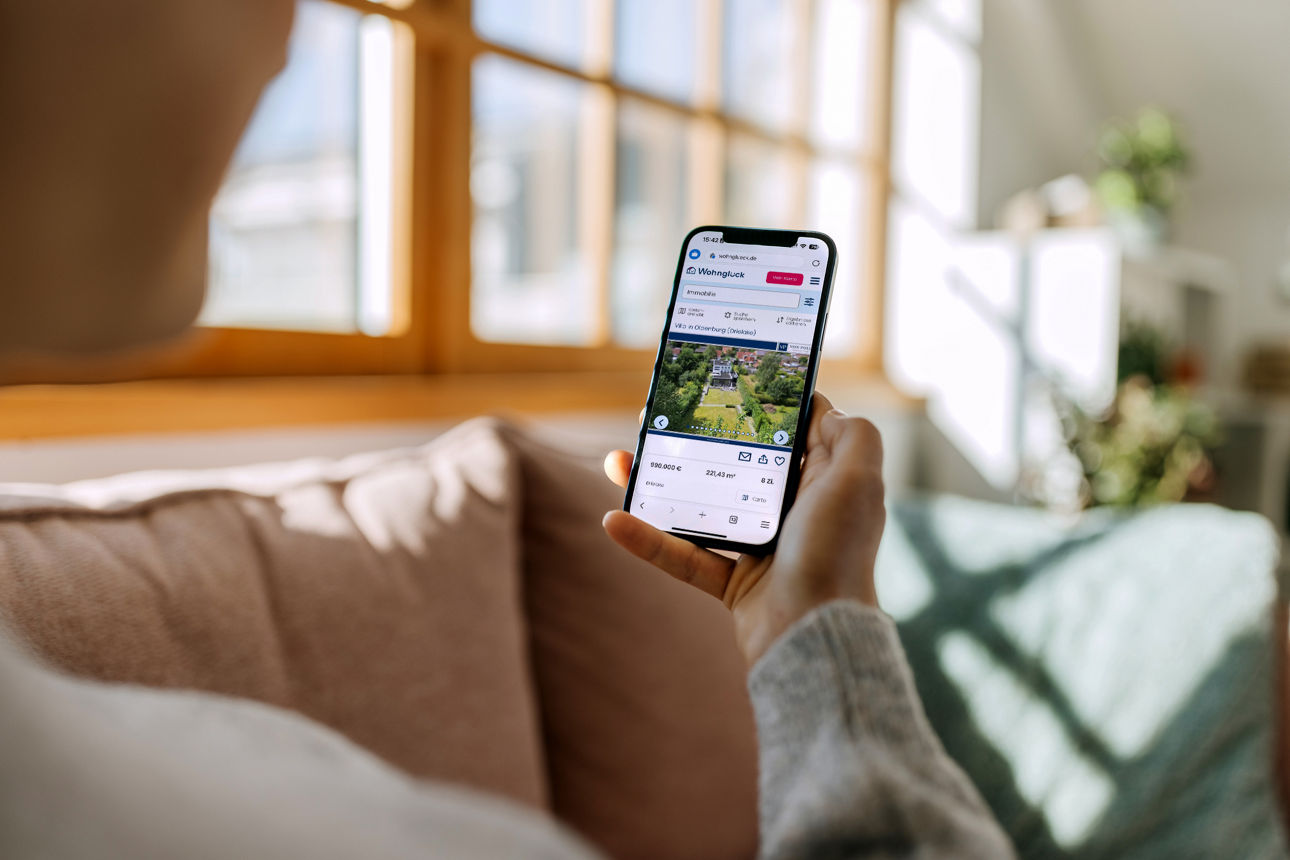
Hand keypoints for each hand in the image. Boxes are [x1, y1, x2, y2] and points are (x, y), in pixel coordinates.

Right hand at [603, 393, 885, 665]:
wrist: (814, 639)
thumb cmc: (836, 556)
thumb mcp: (858, 483)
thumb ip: (853, 437)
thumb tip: (824, 408)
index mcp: (824, 483)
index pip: (792, 434)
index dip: (758, 408)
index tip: (719, 385)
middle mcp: (795, 513)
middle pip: (736, 465)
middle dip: (693, 443)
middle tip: (652, 422)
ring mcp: (763, 550)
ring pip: (702, 507)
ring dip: (658, 485)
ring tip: (619, 462)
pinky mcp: (735, 585)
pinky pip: (684, 557)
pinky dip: (648, 542)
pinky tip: (614, 521)